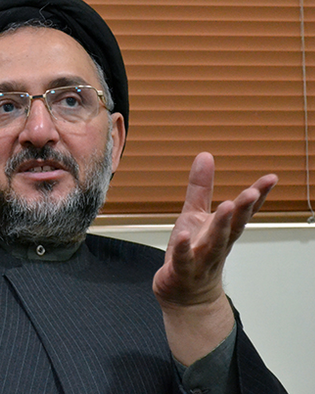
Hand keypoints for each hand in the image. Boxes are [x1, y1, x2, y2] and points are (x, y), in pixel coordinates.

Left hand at [153, 152, 276, 363]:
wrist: (185, 298)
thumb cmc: (192, 253)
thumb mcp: (194, 216)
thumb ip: (201, 188)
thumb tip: (206, 155)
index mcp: (222, 231)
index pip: (243, 213)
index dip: (257, 196)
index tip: (271, 179)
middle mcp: (216, 246)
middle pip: (233, 227)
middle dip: (243, 210)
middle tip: (252, 192)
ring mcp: (201, 261)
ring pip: (213, 243)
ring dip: (221, 226)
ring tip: (228, 206)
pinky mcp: (181, 272)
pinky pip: (183, 260)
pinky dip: (184, 248)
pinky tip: (185, 235)